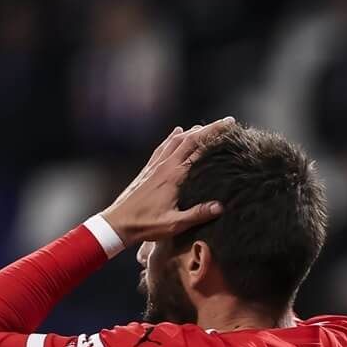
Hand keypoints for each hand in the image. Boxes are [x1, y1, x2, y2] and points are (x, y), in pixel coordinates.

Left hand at [100, 119, 236, 244]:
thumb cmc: (146, 224)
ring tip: (205, 127)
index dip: (214, 134)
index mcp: (173, 175)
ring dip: (192, 131)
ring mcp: (154, 166)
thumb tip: (221, 206)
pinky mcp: (147, 169)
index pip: (198, 148)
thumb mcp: (174, 223)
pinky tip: (177, 132)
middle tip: (226, 121)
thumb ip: (198, 214)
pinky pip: (162, 147)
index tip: (230, 124)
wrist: (117, 223)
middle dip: (208, 128)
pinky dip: (172, 137)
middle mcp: (164, 165)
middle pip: (188, 139)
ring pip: (175, 140)